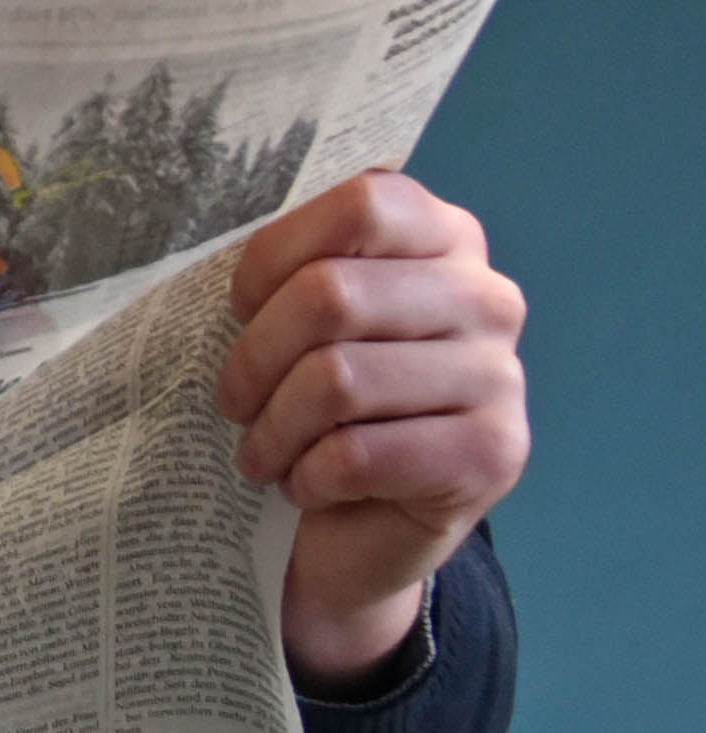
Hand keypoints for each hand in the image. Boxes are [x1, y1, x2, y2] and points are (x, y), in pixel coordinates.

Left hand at [214, 171, 527, 695]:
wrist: (364, 525)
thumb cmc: (319, 403)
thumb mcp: (301, 321)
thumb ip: (291, 273)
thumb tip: (232, 273)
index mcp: (445, 239)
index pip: (361, 206)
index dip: (276, 255)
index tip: (240, 308)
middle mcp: (487, 298)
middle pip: (332, 295)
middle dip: (254, 358)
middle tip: (233, 401)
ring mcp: (500, 377)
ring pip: (338, 380)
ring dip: (273, 428)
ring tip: (261, 451)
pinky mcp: (493, 456)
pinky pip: (359, 454)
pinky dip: (307, 476)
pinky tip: (306, 484)